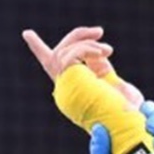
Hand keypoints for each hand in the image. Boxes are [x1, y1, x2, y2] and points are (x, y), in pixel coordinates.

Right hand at [21, 26, 142, 107]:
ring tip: (108, 50)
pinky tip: (102, 53)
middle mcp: (66, 84)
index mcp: (74, 84)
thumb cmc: (126, 108)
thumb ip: (100, 67)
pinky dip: (85, 49)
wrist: (124, 122)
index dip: (37, 48)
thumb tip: (95, 53)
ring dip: (87, 44)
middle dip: (77, 36)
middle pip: (59, 53)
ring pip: (64, 52)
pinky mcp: (68, 79)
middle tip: (100, 31)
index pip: (51, 65)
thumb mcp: (112, 83)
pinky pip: (69, 55)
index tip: (27, 33)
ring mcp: (65, 83)